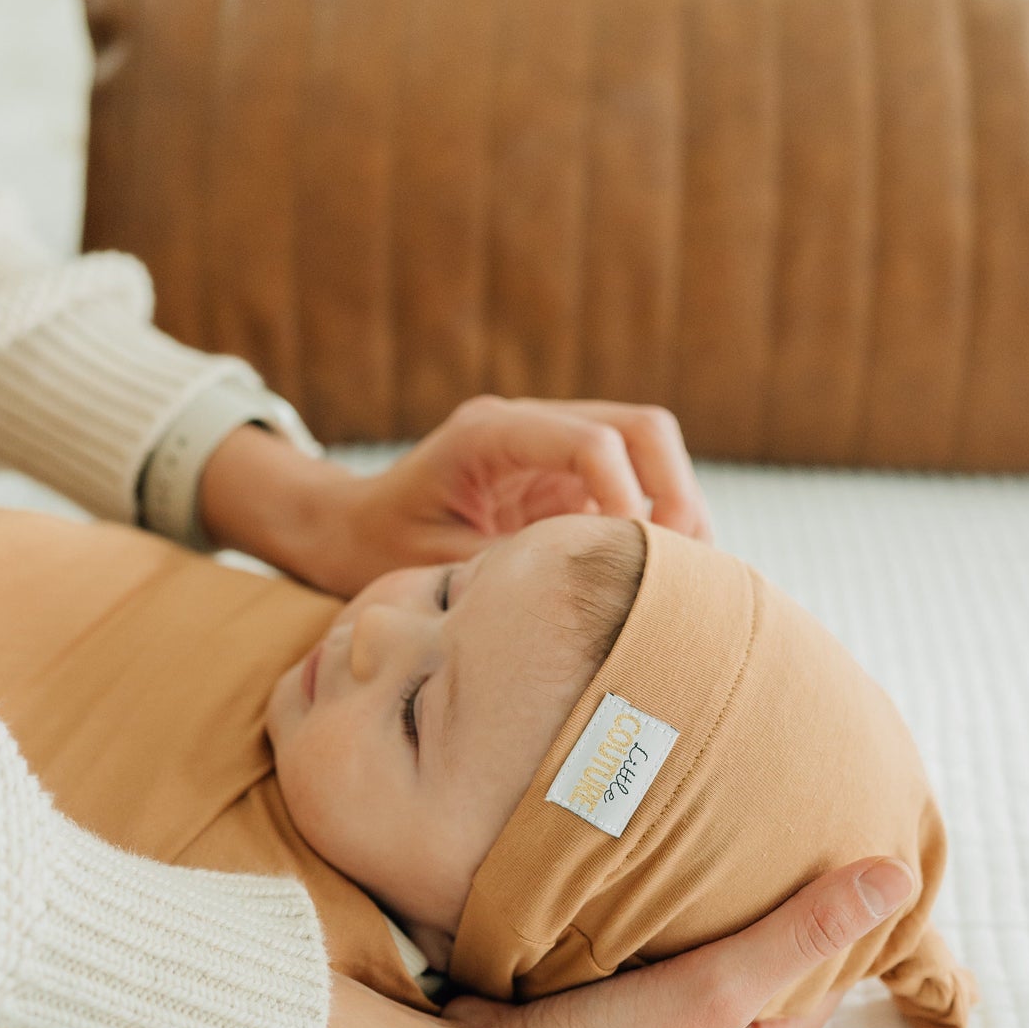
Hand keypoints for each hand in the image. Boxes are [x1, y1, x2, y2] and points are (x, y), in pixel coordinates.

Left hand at [198, 393, 711, 596]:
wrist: (347, 530)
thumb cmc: (377, 549)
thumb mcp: (433, 570)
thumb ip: (503, 573)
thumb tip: (585, 600)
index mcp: (490, 435)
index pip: (592, 441)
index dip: (629, 498)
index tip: (628, 560)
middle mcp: (530, 427)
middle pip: (644, 428)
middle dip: (676, 494)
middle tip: (681, 570)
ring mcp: (554, 448)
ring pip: (652, 452)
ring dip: (677, 510)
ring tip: (676, 581)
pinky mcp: (568, 477)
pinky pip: (636, 484)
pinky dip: (657, 526)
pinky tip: (652, 580)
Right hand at [294, 856, 914, 1027]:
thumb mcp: (716, 989)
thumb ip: (800, 932)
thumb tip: (901, 878)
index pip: (833, 969)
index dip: (849, 908)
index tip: (858, 833)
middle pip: (774, 953)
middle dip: (784, 892)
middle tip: (796, 808)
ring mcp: (668, 1022)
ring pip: (714, 940)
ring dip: (720, 892)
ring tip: (735, 814)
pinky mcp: (617, 998)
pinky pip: (660, 937)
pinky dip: (667, 899)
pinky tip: (663, 847)